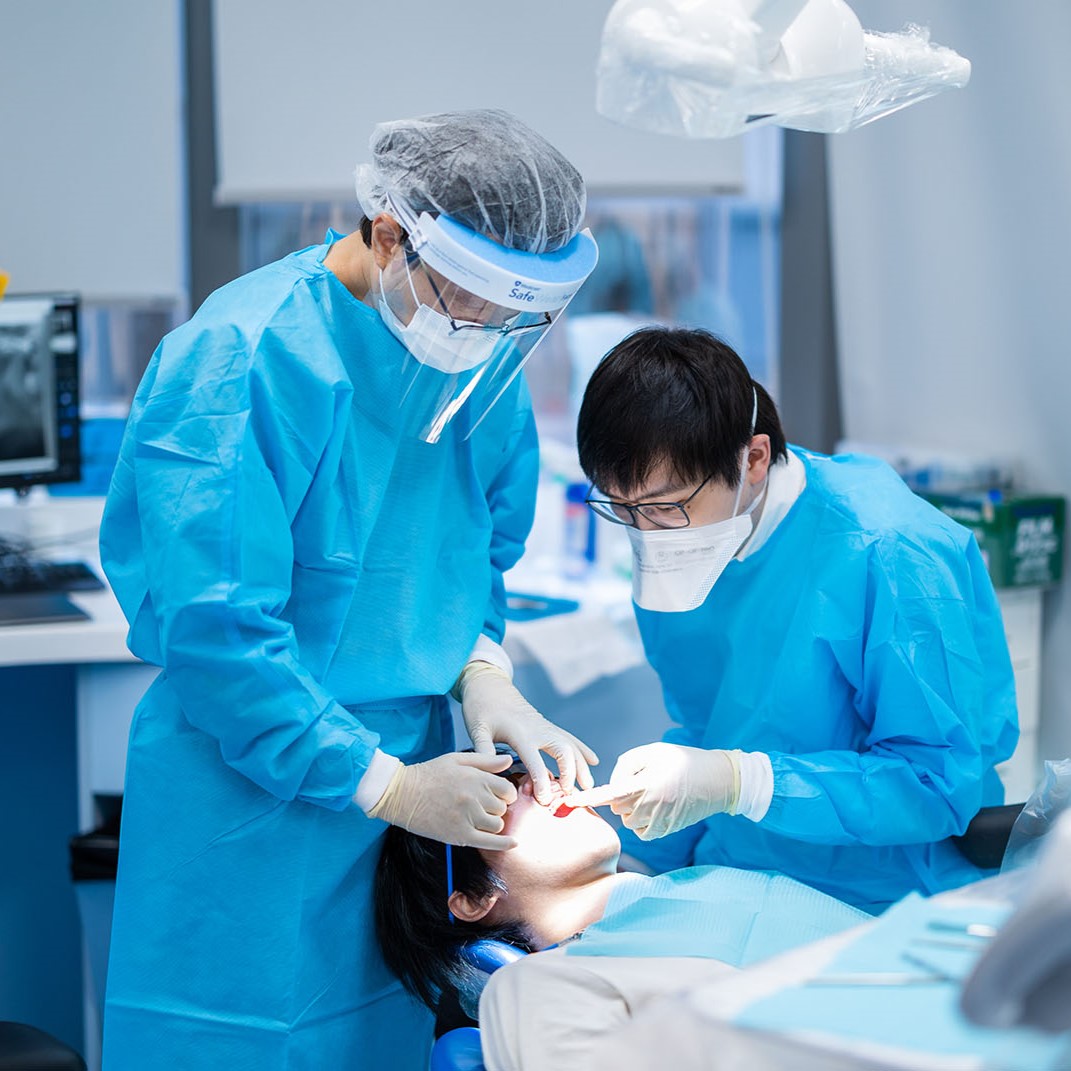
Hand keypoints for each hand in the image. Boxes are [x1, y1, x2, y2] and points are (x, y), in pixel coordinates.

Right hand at [367, 751, 518, 849]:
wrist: (401, 793)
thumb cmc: (428, 774)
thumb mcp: (457, 760)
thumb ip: (485, 760)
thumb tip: (508, 760)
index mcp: (476, 778)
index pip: (507, 789)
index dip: (505, 793)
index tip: (497, 795)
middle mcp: (474, 798)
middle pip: (502, 808)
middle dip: (496, 807)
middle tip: (483, 806)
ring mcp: (468, 818)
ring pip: (497, 825)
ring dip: (492, 823)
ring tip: (479, 818)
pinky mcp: (460, 836)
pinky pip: (489, 842)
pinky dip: (504, 844)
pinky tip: (514, 843)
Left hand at [457, 662, 597, 803]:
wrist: (489, 684)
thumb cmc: (480, 708)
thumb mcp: (477, 730)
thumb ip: (484, 751)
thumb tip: (492, 774)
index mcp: (520, 733)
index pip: (535, 760)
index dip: (542, 781)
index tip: (544, 799)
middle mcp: (538, 729)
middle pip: (563, 750)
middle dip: (571, 773)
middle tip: (569, 794)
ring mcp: (545, 726)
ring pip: (571, 745)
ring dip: (582, 765)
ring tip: (588, 786)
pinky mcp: (547, 725)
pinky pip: (570, 738)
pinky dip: (582, 750)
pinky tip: (594, 761)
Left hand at [564, 743, 740, 839]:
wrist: (718, 781)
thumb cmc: (683, 760)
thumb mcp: (653, 752)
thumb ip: (626, 764)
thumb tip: (612, 784)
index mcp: (644, 783)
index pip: (608, 794)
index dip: (587, 798)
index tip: (569, 802)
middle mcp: (649, 806)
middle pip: (616, 805)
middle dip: (622, 794)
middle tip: (645, 779)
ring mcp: (657, 821)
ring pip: (627, 818)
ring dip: (632, 807)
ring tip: (655, 792)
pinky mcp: (663, 832)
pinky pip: (640, 829)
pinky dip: (642, 819)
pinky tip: (659, 806)